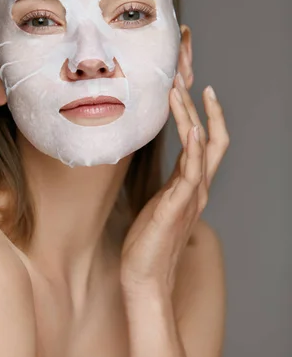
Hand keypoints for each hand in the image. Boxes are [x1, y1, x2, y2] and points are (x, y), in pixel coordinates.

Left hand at [120, 73, 229, 295]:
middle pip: (211, 140)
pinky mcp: (178, 207)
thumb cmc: (148, 242)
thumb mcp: (160, 203)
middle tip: (188, 79)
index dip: (203, 115)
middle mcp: (197, 188)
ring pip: (201, 149)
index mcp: (191, 186)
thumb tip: (168, 165)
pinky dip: (193, 150)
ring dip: (191, 118)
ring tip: (180, 91)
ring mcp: (191, 198)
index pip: (205, 143)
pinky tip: (191, 129)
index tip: (194, 89)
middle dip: (201, 108)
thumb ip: (170, 183)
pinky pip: (191, 174)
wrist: (145, 278)